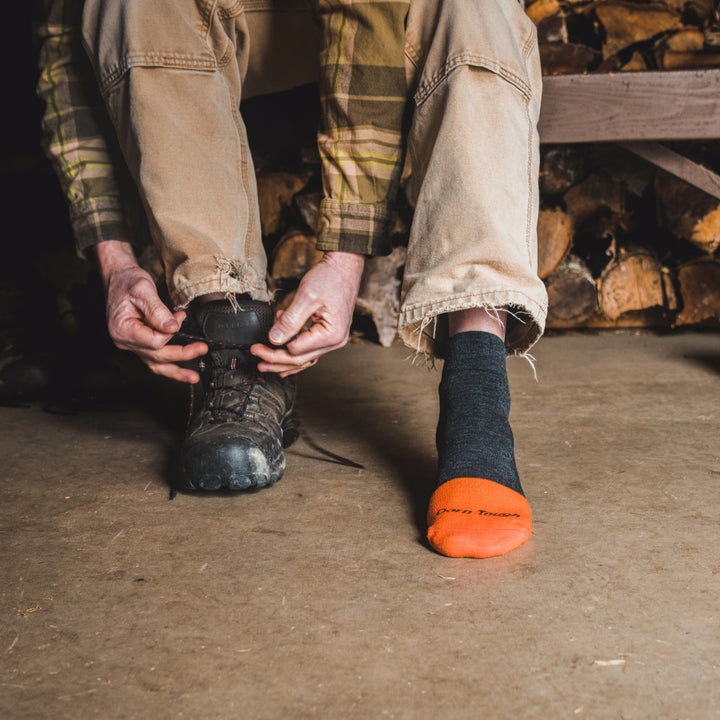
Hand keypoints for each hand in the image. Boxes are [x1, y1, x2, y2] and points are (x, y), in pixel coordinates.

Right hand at [96, 241, 206, 382]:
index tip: (179, 316)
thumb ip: (158, 310)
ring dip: (176, 371)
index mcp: (123, 330)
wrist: (119, 277)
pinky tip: (182, 371)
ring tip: (193, 377)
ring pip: (155, 364)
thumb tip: (173, 327)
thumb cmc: (128, 281)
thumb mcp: (143, 290)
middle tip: (202, 348)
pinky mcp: (139, 342)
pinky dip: (168, 365)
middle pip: (158, 355)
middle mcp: (125, 341)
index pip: (154, 341)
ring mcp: (132, 344)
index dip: (171, 331)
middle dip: (182, 353)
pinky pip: (154, 359)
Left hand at [251, 251, 364, 375]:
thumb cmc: (330, 278)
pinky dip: (294, 352)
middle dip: (276, 360)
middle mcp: (335, 341)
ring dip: (284, 360)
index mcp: (331, 335)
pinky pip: (310, 350)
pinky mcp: (329, 334)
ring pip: (305, 358)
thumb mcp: (306, 297)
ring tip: (265, 362)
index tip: (257, 346)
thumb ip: (290, 321)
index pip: (296, 351)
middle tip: (256, 355)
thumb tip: (274, 339)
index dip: (275, 350)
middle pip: (300, 359)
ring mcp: (334, 339)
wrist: (344, 267)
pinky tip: (282, 355)